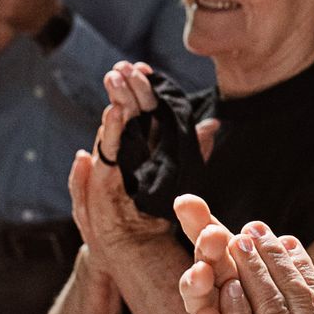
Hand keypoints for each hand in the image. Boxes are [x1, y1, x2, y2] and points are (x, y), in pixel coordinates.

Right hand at [67, 62, 173, 266]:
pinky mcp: (101, 186)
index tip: (143, 66)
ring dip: (114, 109)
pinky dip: (108, 136)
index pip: (139, 108)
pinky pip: (103, 159)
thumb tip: (212, 124)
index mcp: (139, 144)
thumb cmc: (155, 210)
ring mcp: (108, 167)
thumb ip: (192, 149)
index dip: (141, 87)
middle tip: (124, 68)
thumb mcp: (180, 175)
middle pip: (123, 114)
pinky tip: (113, 117)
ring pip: (111, 132)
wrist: (134, 247)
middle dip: (123, 89)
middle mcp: (121, 152)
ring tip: (118, 87)